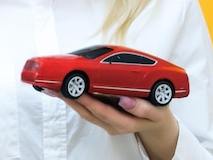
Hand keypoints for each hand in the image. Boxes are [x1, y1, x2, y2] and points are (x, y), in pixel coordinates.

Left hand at [45, 90, 178, 159]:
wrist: (157, 124)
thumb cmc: (157, 114)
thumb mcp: (158, 111)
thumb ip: (144, 108)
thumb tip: (125, 100)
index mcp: (125, 123)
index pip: (103, 111)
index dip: (89, 102)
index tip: (78, 92)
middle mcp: (112, 125)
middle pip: (88, 113)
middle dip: (71, 100)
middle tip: (57, 87)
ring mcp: (107, 123)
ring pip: (84, 113)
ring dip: (69, 101)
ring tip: (55, 88)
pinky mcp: (104, 118)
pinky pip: (87, 111)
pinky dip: (75, 101)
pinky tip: (67, 92)